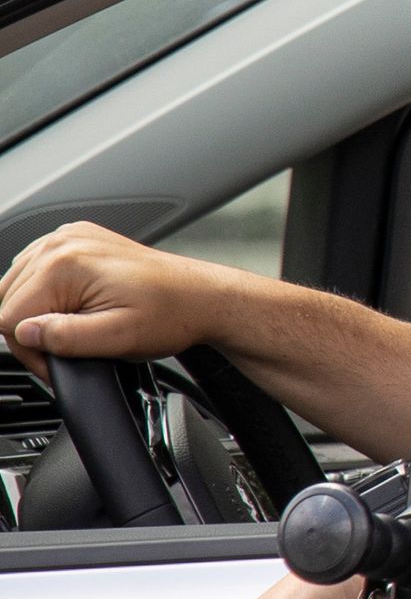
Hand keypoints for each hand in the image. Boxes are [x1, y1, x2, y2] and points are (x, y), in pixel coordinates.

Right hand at [0, 220, 251, 373]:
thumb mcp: (117, 337)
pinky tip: (73, 307)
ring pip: (17, 287)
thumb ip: (65, 338)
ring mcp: (69, 237)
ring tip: (75, 328)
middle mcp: (62, 242)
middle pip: (8, 300)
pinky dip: (45, 295)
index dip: (30, 349)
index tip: (57, 360)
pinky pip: (36, 273)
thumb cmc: (171, 314)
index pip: (8, 317)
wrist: (202, 296)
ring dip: (36, 313)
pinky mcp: (77, 241)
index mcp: (65, 262)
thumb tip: (25, 333)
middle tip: (69, 348)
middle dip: (32, 332)